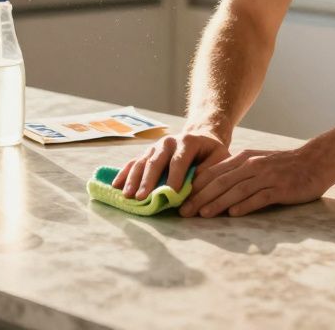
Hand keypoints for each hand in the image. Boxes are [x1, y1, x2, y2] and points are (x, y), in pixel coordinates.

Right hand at [112, 129, 229, 199]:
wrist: (202, 136)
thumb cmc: (212, 152)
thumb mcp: (219, 159)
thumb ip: (209, 173)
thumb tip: (194, 192)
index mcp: (188, 142)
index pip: (179, 161)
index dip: (174, 178)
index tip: (170, 194)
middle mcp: (168, 142)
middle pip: (156, 161)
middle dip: (148, 181)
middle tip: (141, 197)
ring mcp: (155, 147)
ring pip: (142, 162)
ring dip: (133, 179)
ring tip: (127, 195)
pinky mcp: (147, 153)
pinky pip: (133, 163)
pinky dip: (124, 174)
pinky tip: (115, 186)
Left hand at [178, 147, 330, 217]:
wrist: (316, 161)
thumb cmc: (285, 166)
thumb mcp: (258, 162)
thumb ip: (238, 173)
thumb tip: (213, 188)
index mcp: (244, 159)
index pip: (213, 172)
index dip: (195, 186)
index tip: (179, 199)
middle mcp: (252, 165)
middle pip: (220, 181)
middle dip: (199, 197)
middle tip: (183, 211)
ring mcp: (266, 176)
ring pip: (236, 189)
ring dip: (217, 202)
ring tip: (202, 214)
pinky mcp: (280, 188)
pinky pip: (259, 197)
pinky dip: (245, 205)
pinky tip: (233, 214)